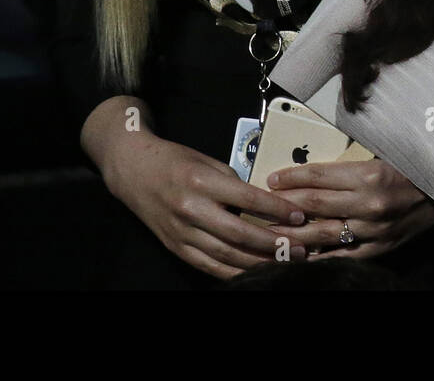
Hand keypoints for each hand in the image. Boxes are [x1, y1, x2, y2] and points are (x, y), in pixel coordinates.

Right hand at [102, 129, 310, 278]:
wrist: (133, 170)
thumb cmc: (175, 161)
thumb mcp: (207, 161)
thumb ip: (233, 183)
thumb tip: (263, 203)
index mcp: (202, 182)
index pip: (247, 199)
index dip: (275, 210)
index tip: (298, 215)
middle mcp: (191, 209)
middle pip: (240, 233)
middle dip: (274, 243)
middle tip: (301, 247)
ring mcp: (181, 232)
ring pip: (226, 255)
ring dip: (259, 262)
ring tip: (286, 262)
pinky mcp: (175, 247)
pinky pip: (208, 266)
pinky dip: (233, 272)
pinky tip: (255, 272)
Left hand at [265, 159, 433, 259]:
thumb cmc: (412, 168)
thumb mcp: (381, 154)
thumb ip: (348, 163)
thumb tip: (310, 170)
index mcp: (369, 174)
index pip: (318, 176)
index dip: (291, 177)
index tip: (271, 178)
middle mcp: (369, 203)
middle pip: (314, 204)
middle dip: (283, 204)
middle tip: (260, 205)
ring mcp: (373, 230)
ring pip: (323, 233)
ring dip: (292, 233)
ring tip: (269, 232)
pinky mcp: (378, 248)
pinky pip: (342, 254)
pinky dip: (319, 255)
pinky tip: (299, 254)